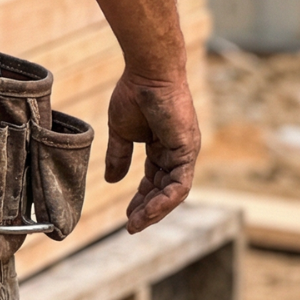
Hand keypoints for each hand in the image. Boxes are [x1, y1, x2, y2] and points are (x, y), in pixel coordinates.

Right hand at [104, 71, 200, 233]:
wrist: (147, 73)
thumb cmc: (134, 94)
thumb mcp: (121, 131)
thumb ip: (119, 155)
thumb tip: (112, 180)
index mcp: (161, 146)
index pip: (153, 179)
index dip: (141, 198)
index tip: (128, 215)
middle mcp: (176, 153)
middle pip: (163, 189)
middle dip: (147, 209)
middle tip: (132, 226)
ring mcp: (184, 153)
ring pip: (173, 192)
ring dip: (155, 210)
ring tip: (137, 223)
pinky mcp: (188, 151)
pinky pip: (179, 184)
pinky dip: (165, 199)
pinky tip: (149, 210)